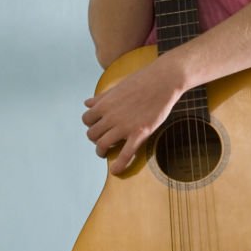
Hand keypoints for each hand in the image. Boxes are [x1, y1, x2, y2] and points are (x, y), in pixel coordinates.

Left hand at [82, 59, 185, 174]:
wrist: (164, 79)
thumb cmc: (143, 80)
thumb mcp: (118, 87)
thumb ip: (101, 97)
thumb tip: (87, 103)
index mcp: (105, 104)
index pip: (86, 119)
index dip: (91, 125)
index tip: (98, 127)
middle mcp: (111, 116)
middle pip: (92, 134)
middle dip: (95, 139)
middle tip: (103, 140)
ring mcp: (125, 126)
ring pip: (102, 145)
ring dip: (101, 151)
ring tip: (105, 153)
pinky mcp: (140, 132)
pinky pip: (125, 153)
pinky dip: (119, 165)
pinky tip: (116, 170)